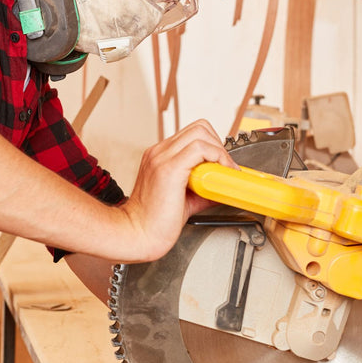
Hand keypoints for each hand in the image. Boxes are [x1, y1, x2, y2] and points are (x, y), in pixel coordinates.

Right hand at [120, 119, 236, 260]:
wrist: (136, 234)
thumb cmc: (154, 221)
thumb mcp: (184, 198)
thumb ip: (203, 188)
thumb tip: (223, 186)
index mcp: (159, 156)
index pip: (192, 134)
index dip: (212, 146)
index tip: (222, 164)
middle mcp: (159, 153)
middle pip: (199, 127)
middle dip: (218, 145)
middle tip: (225, 166)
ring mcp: (162, 158)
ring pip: (200, 133)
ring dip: (219, 150)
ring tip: (223, 170)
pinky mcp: (169, 169)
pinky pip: (200, 148)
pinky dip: (216, 157)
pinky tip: (219, 173)